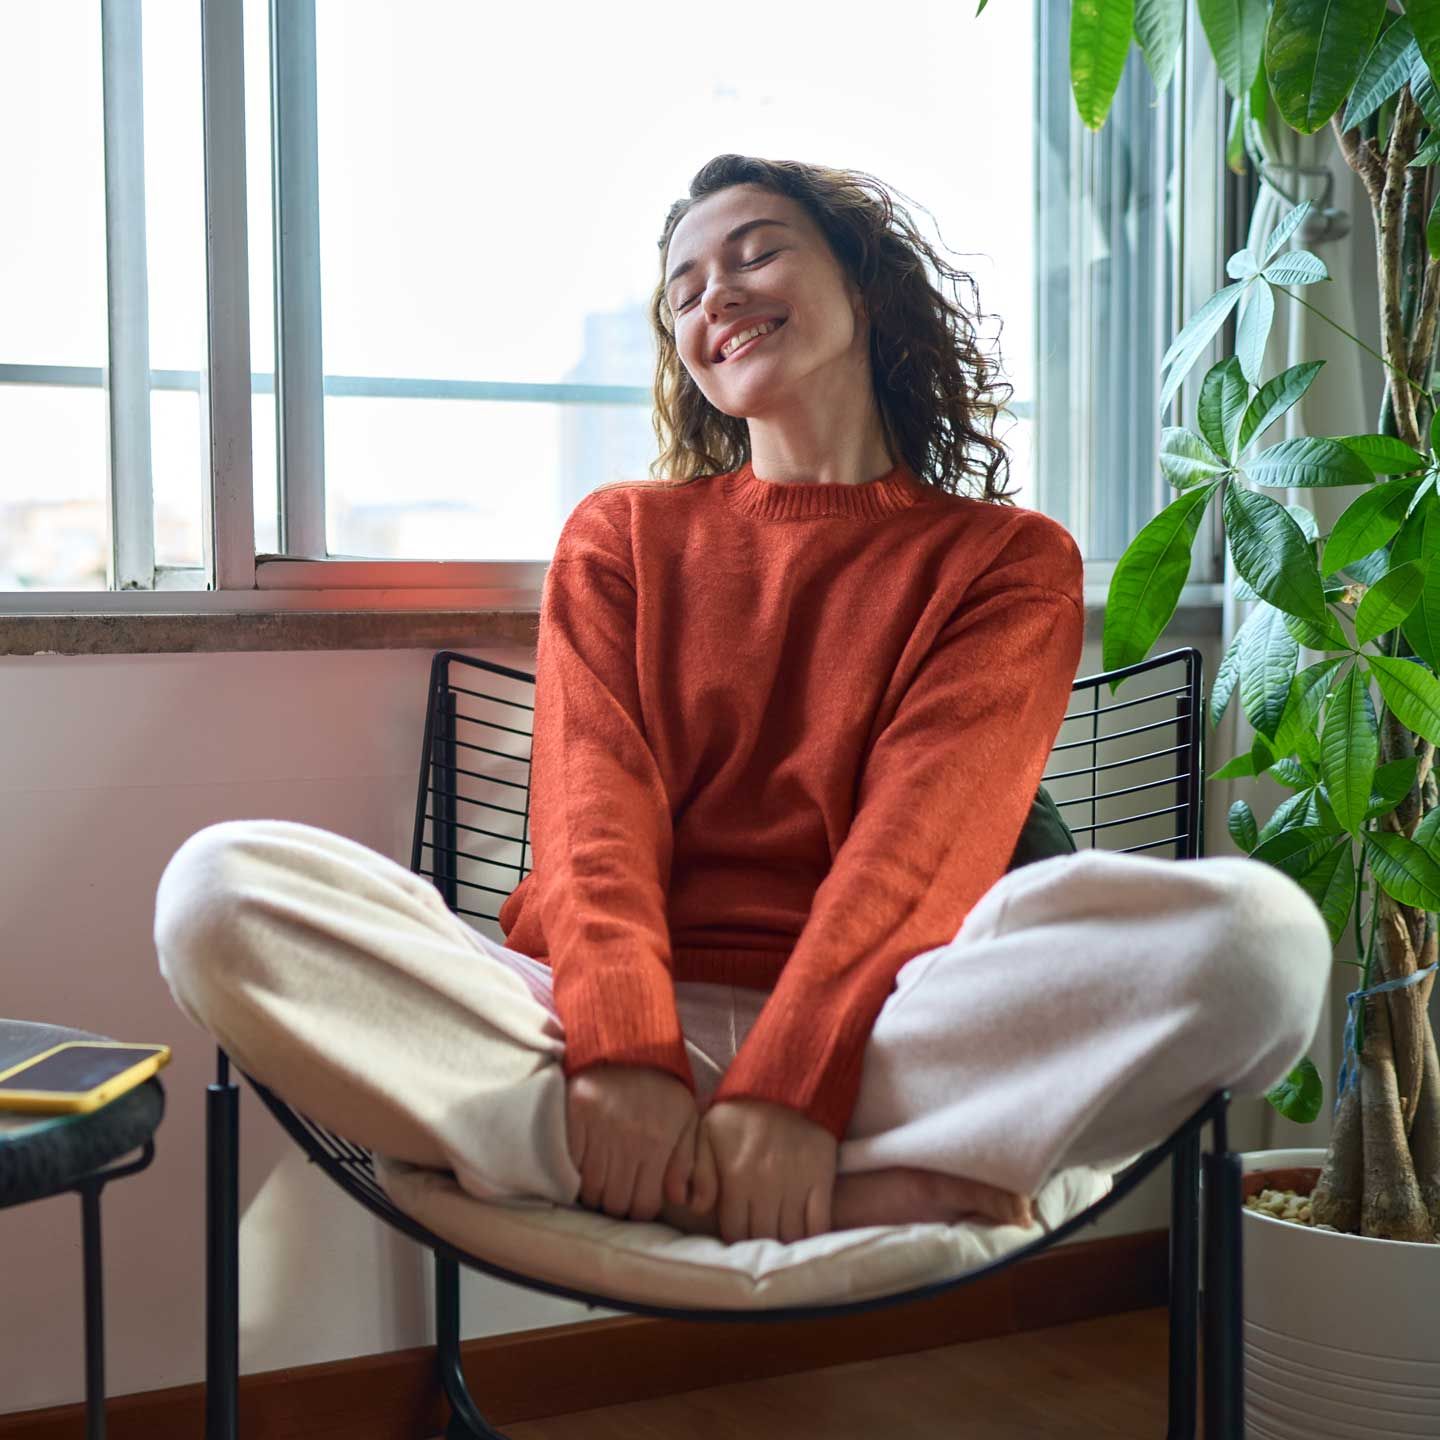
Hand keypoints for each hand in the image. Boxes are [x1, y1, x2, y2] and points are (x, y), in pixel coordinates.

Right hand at [565, 1064, 699, 1222]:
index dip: (640, 1209)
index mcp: (658, 1142)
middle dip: (617, 1205)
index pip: (645, 1205)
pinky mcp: (574, 1117)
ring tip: (601, 1179)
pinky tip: (584, 1164)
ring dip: (594, 1192)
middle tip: (617, 1192)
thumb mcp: (685, 1118)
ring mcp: (599, 1129)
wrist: (627, 1044)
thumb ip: (686, 1161)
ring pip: (590, 1190)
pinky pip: (570, 1165)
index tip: (637, 1200)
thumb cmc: (660, 1086)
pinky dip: (574, 1172)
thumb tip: (681, 1200)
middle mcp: (629, 1139)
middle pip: (615, 1203)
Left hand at [690, 1098, 836, 1243]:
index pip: (733, 1230)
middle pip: (761, 1237)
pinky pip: (818, 1223)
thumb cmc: (742, 1111)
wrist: (787, 1086)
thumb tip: (696, 1208)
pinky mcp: (820, 1180)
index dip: (732, 1239)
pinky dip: (811, 1237)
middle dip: (756, 1243)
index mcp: (736, 1178)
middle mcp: (765, 1188)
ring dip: (783, 1243)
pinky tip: (804, 1239)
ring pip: (789, 1236)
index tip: (736, 1236)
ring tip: (778, 1239)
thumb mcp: (708, 1131)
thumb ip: (699, 1171)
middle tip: (757, 1240)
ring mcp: (795, 1186)